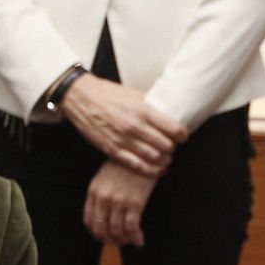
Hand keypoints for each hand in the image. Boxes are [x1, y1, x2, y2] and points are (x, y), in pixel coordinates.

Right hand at [59, 74, 187, 175]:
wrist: (82, 98)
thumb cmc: (110, 94)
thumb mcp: (135, 94)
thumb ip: (153, 104)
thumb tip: (172, 108)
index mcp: (144, 110)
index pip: (174, 129)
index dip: (182, 135)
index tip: (182, 136)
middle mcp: (135, 126)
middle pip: (166, 146)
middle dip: (172, 148)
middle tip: (172, 147)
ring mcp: (123, 140)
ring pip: (154, 158)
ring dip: (163, 161)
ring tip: (165, 158)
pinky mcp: (113, 150)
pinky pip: (137, 166)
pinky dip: (151, 171)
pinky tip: (157, 169)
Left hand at [84, 160, 158, 245]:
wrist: (144, 153)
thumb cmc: (127, 166)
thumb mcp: (106, 177)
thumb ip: (101, 195)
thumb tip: (104, 217)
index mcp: (94, 191)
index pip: (89, 221)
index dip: (97, 234)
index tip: (105, 238)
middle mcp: (104, 197)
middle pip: (101, 229)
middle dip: (110, 240)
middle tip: (119, 243)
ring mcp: (119, 201)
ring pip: (117, 231)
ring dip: (124, 240)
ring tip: (131, 241)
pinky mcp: (135, 203)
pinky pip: (132, 228)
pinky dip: (135, 237)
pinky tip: (140, 240)